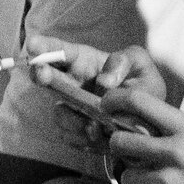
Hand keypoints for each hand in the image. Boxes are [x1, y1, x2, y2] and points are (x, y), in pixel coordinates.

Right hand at [19, 37, 166, 150]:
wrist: (151, 121)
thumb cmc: (142, 84)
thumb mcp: (140, 65)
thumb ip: (124, 62)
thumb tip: (104, 82)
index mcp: (85, 62)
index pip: (61, 51)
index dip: (45, 46)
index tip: (32, 44)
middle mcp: (72, 84)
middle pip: (46, 77)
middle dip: (41, 74)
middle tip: (42, 74)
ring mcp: (72, 109)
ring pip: (59, 113)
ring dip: (73, 120)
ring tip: (96, 127)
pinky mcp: (76, 131)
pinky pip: (71, 137)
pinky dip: (84, 139)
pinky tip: (102, 138)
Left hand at [96, 91, 183, 183]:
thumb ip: (179, 136)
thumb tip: (146, 130)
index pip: (139, 101)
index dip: (114, 100)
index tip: (105, 105)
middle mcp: (174, 151)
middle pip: (120, 141)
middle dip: (120, 150)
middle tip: (131, 157)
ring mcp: (167, 181)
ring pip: (127, 178)